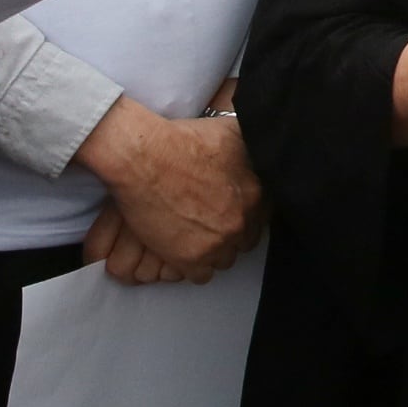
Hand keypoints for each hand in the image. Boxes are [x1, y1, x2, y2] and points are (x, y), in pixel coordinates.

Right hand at [73, 98, 259, 282]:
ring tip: (195, 237)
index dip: (245, 214)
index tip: (229, 210)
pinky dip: (193, 266)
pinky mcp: (191, 258)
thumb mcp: (233, 131)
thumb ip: (254, 147)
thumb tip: (263, 147)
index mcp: (257, 192)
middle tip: (209, 223)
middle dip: (231, 233)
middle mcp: (243, 219)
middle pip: (245, 239)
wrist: (144, 157)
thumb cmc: (183, 139)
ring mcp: (218, 241)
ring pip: (225, 259)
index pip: (262, 215)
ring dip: (213, 250)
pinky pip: (202, 275)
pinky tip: (183, 250)